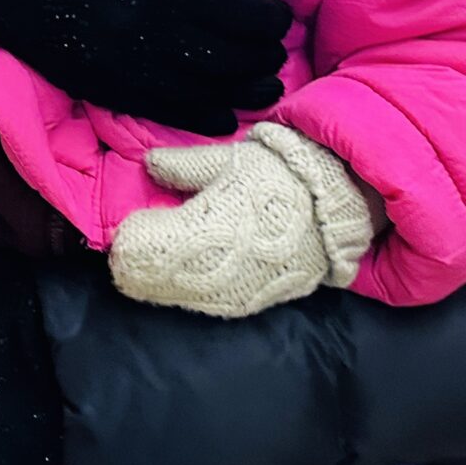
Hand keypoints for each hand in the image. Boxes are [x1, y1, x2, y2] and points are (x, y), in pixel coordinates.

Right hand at [0, 0, 290, 134]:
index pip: (250, 14)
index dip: (274, 17)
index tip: (279, 12)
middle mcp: (157, 26)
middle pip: (237, 56)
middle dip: (265, 55)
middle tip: (274, 48)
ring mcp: (130, 62)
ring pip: (210, 90)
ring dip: (246, 89)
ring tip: (264, 83)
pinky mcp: (106, 85)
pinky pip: (169, 111)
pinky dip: (206, 116)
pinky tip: (224, 113)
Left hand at [107, 126, 375, 318]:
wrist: (342, 207)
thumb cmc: (281, 175)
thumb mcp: (228, 159)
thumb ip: (182, 166)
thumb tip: (149, 166)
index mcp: (208, 229)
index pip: (150, 249)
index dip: (130, 243)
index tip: (122, 232)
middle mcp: (221, 270)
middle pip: (160, 280)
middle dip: (139, 268)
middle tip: (123, 255)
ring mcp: (239, 292)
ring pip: (183, 298)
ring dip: (160, 286)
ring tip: (142, 272)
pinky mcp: (257, 303)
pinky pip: (211, 306)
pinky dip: (188, 296)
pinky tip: (177, 286)